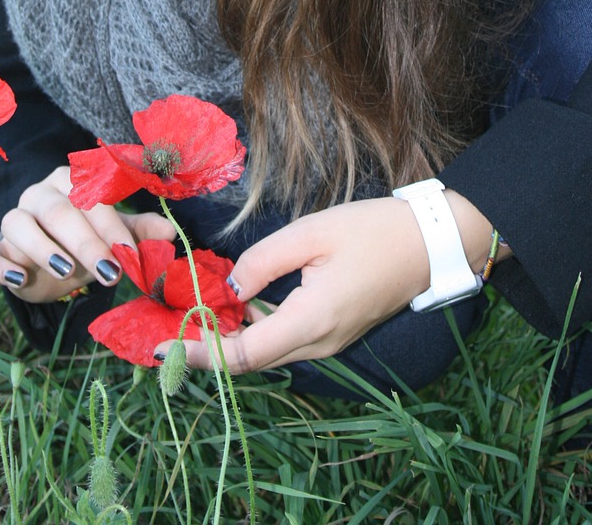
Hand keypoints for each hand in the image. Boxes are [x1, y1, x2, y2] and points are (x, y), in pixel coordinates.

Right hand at [0, 166, 175, 301]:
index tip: (127, 255)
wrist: (49, 261)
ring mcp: (11, 218)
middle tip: (108, 274)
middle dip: (84, 242)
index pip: (90, 199)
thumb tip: (171, 234)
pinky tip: (16, 281)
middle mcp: (39, 194)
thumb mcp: (113, 237)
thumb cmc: (87, 241)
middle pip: (58, 211)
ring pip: (17, 223)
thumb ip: (138, 233)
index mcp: (71, 183)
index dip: (110, 226)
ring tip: (65, 272)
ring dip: (40, 248)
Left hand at [165, 196, 432, 372]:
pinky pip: (286, 342)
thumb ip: (264, 261)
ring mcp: (330, 342)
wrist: (429, 243)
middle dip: (207, 349)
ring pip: (268, 353)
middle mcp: (320, 343)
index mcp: (312, 320)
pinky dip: (255, 332)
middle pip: (252, 360)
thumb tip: (230, 289)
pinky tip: (235, 308)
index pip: (244, 355)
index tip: (162, 351)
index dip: (201, 355)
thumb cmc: (372, 231)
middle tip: (165, 331)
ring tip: (190, 318)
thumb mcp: (312, 233)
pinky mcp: (335, 333)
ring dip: (230, 341)